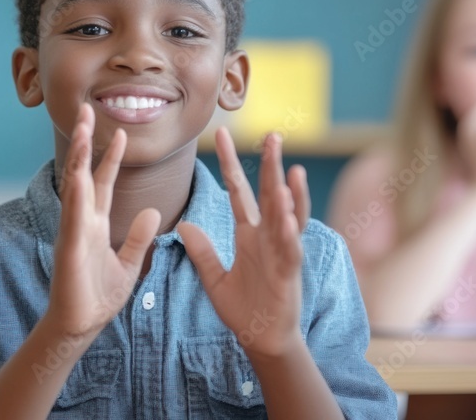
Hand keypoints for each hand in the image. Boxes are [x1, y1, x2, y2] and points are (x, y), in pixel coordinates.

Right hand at [46, 103, 159, 338]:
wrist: (80, 326)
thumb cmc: (98, 297)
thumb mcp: (129, 263)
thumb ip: (138, 238)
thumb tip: (153, 211)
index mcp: (94, 223)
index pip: (103, 182)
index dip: (110, 157)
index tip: (120, 132)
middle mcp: (81, 220)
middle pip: (84, 172)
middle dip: (86, 142)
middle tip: (87, 111)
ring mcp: (73, 230)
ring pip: (74, 185)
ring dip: (77, 156)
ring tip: (80, 129)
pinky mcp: (70, 246)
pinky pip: (72, 214)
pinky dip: (75, 192)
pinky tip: (77, 172)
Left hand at [178, 129, 308, 358]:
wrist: (261, 340)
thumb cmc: (244, 309)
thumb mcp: (215, 279)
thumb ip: (202, 251)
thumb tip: (184, 225)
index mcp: (249, 234)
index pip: (238, 190)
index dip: (230, 164)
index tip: (221, 136)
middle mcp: (268, 237)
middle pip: (269, 194)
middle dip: (271, 165)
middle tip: (272, 135)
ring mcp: (281, 252)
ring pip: (287, 216)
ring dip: (289, 193)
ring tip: (291, 169)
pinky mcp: (289, 273)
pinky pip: (290, 248)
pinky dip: (289, 231)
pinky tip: (287, 215)